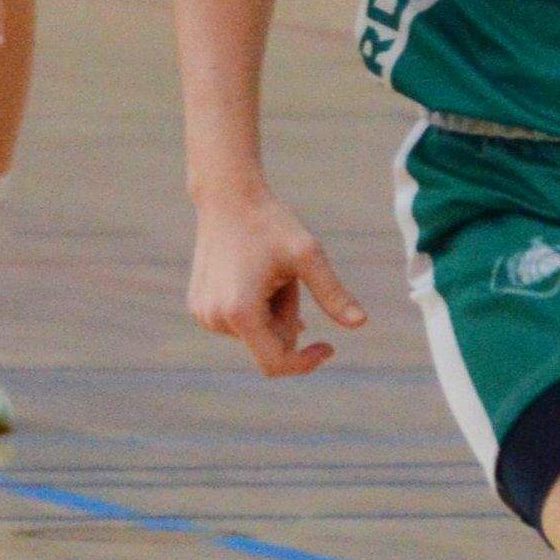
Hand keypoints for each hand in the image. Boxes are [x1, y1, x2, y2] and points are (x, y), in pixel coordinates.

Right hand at [189, 183, 366, 376]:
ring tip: (266, 272)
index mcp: (240, 312)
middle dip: (287, 318)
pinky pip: (238, 323)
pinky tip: (253, 276)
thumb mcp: (308, 256)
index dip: (304, 362)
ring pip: (255, 333)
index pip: (275, 363)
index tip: (328, 347)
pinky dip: (254, 307)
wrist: (227, 196)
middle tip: (286, 278)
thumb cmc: (270, 224)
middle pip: (269, 344)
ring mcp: (203, 314)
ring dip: (271, 311)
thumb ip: (333, 293)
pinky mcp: (198, 307)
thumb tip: (361, 323)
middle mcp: (215, 319)